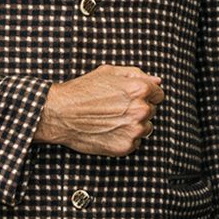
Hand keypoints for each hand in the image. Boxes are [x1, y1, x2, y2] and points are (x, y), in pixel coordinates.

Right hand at [36, 65, 162, 155]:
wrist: (60, 114)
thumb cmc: (82, 91)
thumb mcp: (108, 72)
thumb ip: (137, 74)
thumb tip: (157, 80)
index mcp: (139, 89)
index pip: (158, 94)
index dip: (145, 94)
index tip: (131, 98)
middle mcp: (140, 109)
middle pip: (151, 110)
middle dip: (138, 108)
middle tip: (115, 108)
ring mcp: (134, 130)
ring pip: (146, 127)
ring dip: (134, 125)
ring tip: (111, 119)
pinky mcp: (126, 146)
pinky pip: (135, 142)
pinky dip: (125, 138)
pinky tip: (109, 130)